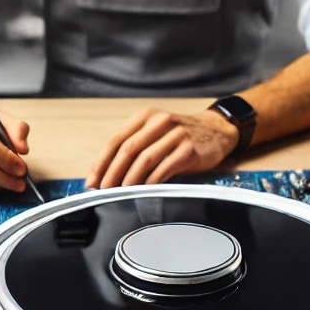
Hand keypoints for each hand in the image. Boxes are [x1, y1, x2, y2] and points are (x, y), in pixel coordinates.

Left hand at [86, 108, 238, 188]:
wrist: (217, 130)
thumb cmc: (181, 135)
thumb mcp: (156, 133)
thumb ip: (135, 147)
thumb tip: (107, 174)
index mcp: (145, 116)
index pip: (116, 140)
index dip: (101, 162)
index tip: (92, 180)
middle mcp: (159, 122)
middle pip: (128, 150)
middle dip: (112, 173)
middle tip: (103, 190)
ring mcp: (175, 134)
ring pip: (144, 159)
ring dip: (129, 179)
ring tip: (120, 192)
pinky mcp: (188, 149)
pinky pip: (164, 168)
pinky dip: (150, 181)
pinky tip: (143, 190)